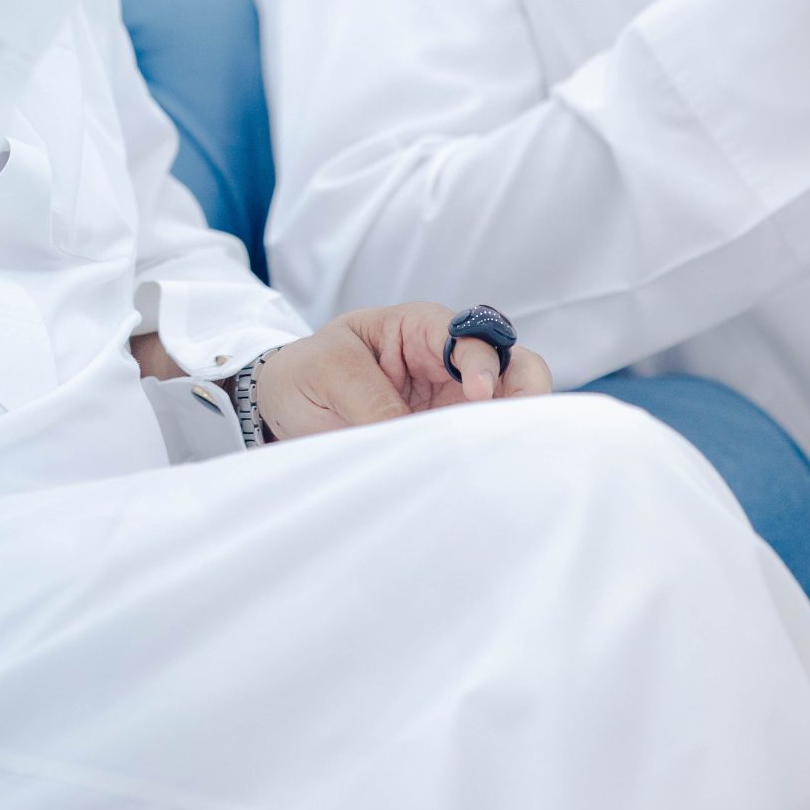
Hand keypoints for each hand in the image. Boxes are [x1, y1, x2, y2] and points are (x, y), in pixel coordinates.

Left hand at [255, 302, 551, 440]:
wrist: (282, 409)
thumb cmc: (307, 371)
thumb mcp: (328, 370)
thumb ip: (372, 399)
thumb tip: (418, 441)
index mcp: (422, 328)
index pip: (472, 336)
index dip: (484, 364)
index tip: (479, 395)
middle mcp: (450, 364)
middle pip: (516, 371)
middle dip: (526, 398)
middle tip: (516, 433)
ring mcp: (454, 405)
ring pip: (509, 415)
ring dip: (510, 436)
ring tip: (503, 464)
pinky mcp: (450, 442)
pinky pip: (481, 450)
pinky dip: (489, 462)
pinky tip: (484, 481)